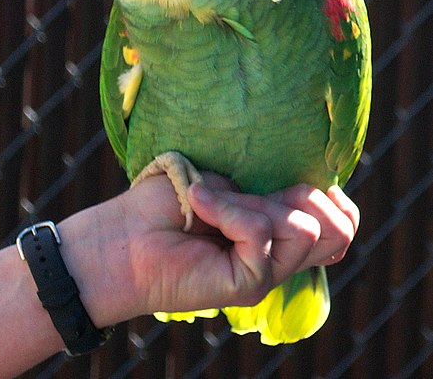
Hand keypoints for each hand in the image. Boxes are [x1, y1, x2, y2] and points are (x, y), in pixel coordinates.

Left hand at [114, 174, 358, 316]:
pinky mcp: (248, 284)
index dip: (337, 200)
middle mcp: (278, 255)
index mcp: (276, 230)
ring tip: (213, 202)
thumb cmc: (166, 203)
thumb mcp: (225, 186)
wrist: (123, 236)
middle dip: (303, 196)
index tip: (303, 180)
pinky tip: (198, 205)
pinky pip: (261, 234)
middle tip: (250, 193)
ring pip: (305, 230)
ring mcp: (265, 272)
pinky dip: (229, 210)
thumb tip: (304, 195)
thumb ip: (267, 194)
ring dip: (256, 203)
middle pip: (338, 232)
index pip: (341, 226)